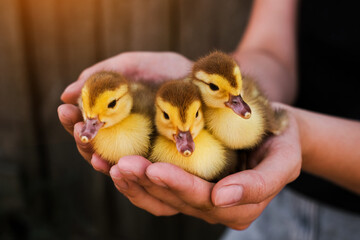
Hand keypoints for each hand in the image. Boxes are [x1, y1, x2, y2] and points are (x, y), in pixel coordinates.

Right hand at [58, 51, 192, 171]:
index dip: (73, 119)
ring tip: (92, 150)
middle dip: (82, 140)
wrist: (204, 80)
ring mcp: (142, 151)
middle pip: (95, 146)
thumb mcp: (134, 65)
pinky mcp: (161, 163)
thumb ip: (103, 74)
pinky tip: (115, 165)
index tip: (65, 110)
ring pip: (113, 162)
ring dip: (98, 157)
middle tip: (77, 129)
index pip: (86, 123)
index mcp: (114, 115)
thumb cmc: (169, 71)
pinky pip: (141, 172)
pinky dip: (127, 171)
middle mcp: (124, 136)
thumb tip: (66, 93)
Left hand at [109, 105, 300, 228]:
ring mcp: (193, 197)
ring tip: (109, 163)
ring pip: (156, 197)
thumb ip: (261, 184)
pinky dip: (132, 177)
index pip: (202, 198)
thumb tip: (222, 198)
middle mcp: (211, 206)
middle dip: (145, 182)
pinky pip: (152, 187)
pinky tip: (111, 162)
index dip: (177, 185)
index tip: (154, 168)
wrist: (274, 134)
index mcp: (236, 206)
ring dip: (132, 182)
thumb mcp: (285, 162)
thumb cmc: (283, 145)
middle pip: (172, 199)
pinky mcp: (180, 183)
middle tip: (121, 162)